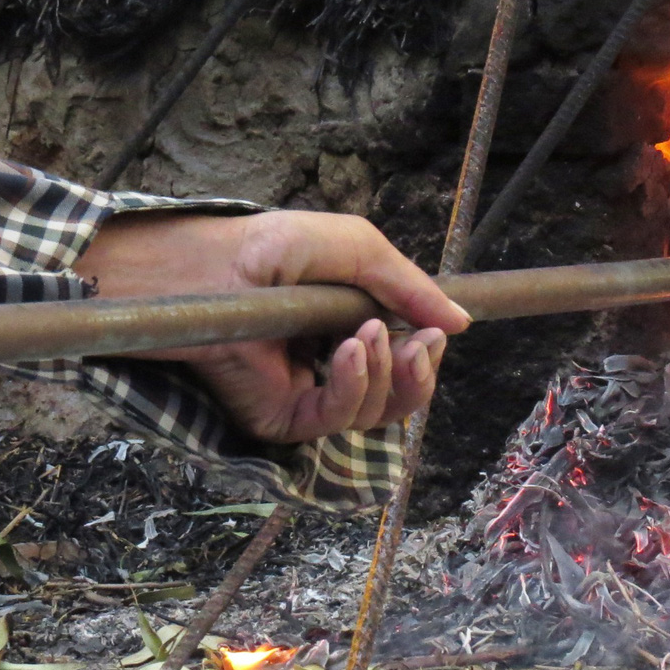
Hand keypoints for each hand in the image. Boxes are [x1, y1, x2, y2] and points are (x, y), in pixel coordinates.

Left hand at [72, 210, 468, 443]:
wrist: (208, 267)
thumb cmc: (267, 249)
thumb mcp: (355, 248)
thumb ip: (408, 285)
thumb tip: (460, 322)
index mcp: (349, 328)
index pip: (404, 361)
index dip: (426, 354)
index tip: (439, 331)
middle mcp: (330, 367)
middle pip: (399, 397)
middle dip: (419, 373)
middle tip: (420, 342)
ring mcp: (307, 395)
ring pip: (375, 414)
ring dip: (387, 375)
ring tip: (370, 334)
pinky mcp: (282, 417)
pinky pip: (337, 420)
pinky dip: (354, 387)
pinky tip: (351, 351)